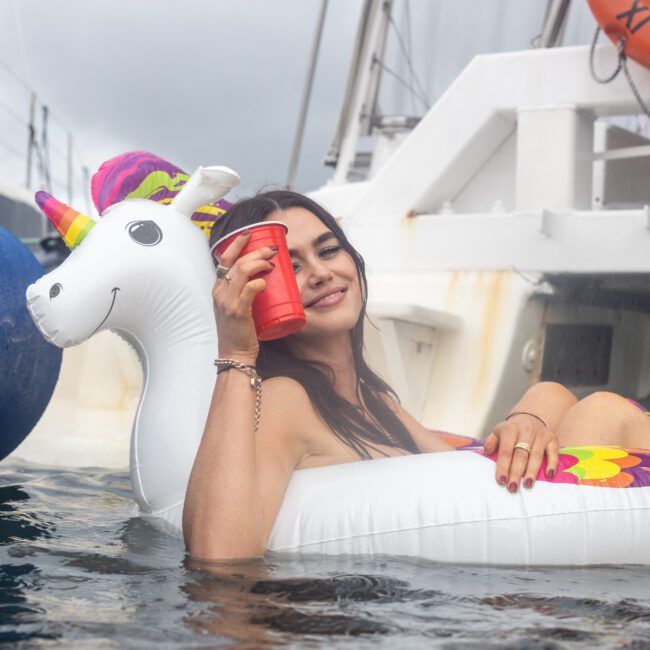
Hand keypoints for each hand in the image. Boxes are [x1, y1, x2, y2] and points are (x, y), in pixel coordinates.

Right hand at [212, 231, 276, 363]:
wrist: (234, 354)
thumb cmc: (238, 332)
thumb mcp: (234, 307)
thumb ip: (242, 294)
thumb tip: (262, 281)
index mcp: (218, 289)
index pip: (224, 259)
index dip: (237, 244)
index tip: (249, 235)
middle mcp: (219, 292)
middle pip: (237, 262)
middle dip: (256, 251)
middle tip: (271, 250)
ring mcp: (227, 301)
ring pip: (242, 271)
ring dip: (259, 263)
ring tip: (272, 263)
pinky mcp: (237, 312)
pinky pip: (249, 290)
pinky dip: (258, 282)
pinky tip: (265, 282)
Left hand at [483, 414, 558, 491]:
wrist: (529, 417)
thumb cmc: (511, 430)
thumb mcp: (497, 431)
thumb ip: (491, 441)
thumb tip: (487, 452)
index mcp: (510, 430)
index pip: (506, 450)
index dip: (503, 466)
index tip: (501, 480)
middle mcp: (526, 431)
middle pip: (521, 455)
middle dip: (516, 472)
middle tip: (512, 487)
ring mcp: (540, 435)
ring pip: (536, 456)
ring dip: (532, 472)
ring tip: (527, 484)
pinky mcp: (552, 438)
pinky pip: (553, 452)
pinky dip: (552, 464)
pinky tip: (549, 475)